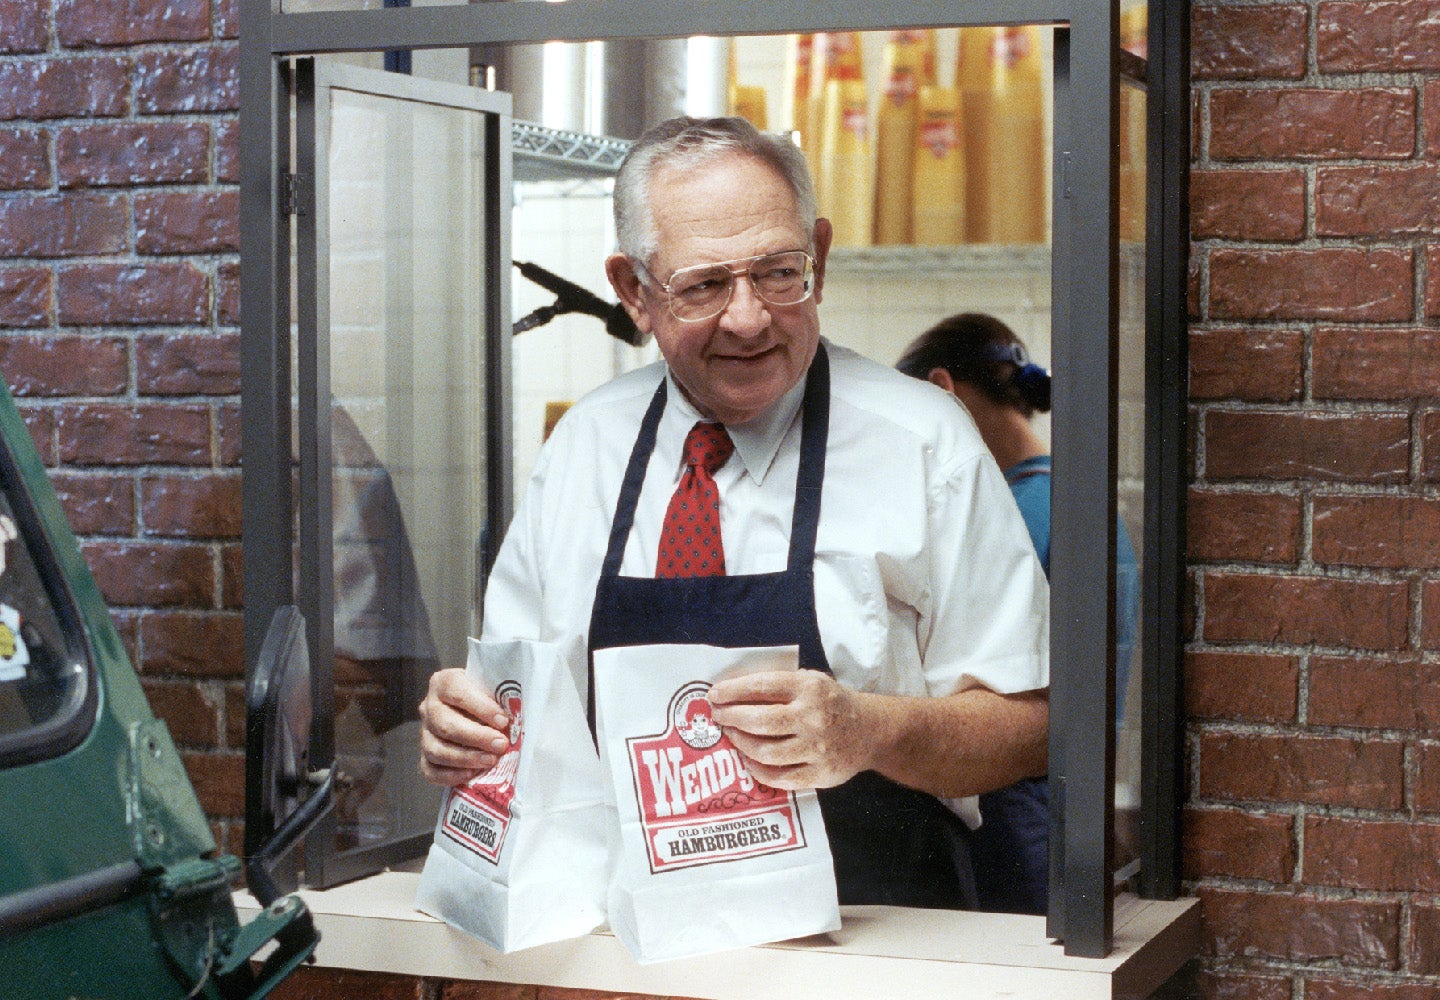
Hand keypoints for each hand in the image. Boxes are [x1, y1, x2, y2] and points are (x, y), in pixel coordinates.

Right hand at [417, 668, 510, 785]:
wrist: (473, 709)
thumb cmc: (486, 697)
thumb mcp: (491, 689)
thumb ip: (498, 699)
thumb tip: (515, 719)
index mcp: (444, 683)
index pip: (458, 693)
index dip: (481, 708)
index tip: (503, 721)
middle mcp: (429, 707)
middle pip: (445, 725)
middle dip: (476, 737)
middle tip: (500, 745)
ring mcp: (424, 733)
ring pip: (436, 749)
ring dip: (465, 758)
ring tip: (490, 761)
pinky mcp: (423, 756)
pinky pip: (430, 770)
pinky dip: (450, 775)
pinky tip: (471, 774)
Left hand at [706, 670, 871, 789]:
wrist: (869, 731)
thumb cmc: (831, 703)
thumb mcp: (811, 682)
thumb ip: (779, 686)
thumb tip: (733, 693)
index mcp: (810, 688)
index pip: (762, 686)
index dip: (733, 691)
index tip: (714, 695)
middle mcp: (813, 718)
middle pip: (760, 721)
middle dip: (731, 718)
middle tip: (718, 716)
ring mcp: (816, 749)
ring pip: (765, 751)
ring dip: (740, 743)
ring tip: (732, 736)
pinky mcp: (819, 775)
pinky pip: (778, 777)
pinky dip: (756, 769)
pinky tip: (748, 759)